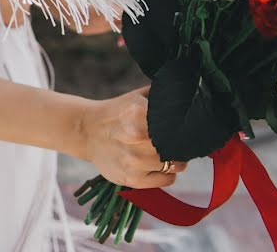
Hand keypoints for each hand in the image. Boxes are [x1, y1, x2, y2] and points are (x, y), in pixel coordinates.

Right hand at [68, 85, 187, 188]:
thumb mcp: (137, 97)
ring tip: (164, 152)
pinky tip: (157, 165)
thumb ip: (162, 97)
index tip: (182, 129)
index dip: (185, 128)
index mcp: (139, 113)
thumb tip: (190, 98)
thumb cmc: (116, 113)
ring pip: (176, 165)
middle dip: (180, 144)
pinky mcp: (131, 179)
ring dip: (175, 160)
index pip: (179, 126)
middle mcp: (138, 138)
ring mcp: (134, 161)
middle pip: (179, 146)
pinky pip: (166, 180)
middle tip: (173, 140)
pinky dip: (167, 174)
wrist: (86, 131)